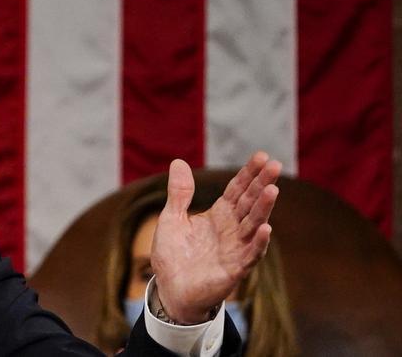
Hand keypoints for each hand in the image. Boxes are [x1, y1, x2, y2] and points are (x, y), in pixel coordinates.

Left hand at [151, 151, 279, 322]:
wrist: (170, 289)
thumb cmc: (173, 255)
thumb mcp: (171, 219)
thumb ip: (179, 193)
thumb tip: (178, 162)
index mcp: (219, 215)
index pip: (237, 190)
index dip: (248, 174)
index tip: (261, 156)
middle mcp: (232, 229)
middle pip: (250, 203)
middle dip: (262, 184)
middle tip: (275, 165)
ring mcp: (235, 248)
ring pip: (253, 225)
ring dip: (263, 209)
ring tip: (272, 190)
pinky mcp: (234, 269)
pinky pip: (250, 254)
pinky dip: (258, 243)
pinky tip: (266, 229)